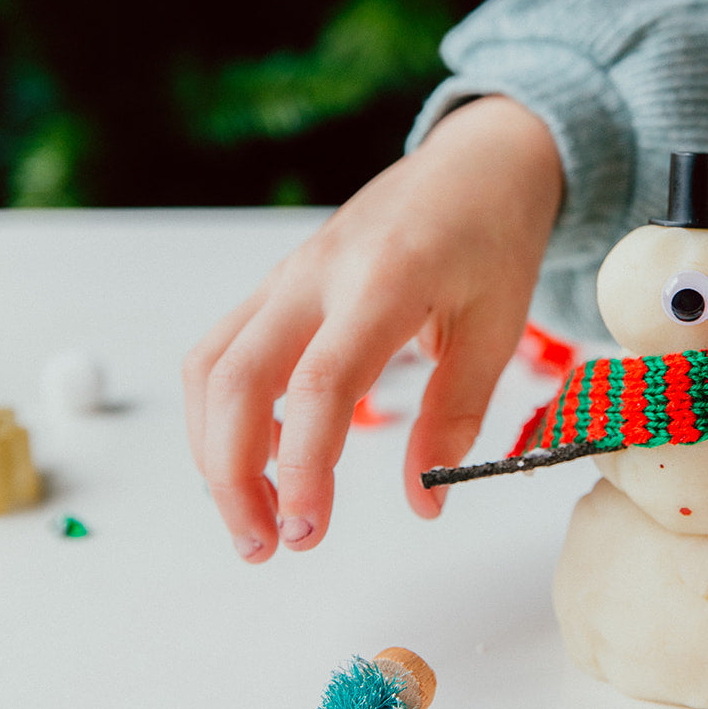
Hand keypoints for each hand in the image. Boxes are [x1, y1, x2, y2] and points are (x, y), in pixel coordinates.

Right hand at [183, 96, 562, 560]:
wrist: (477, 161)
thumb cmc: (493, 239)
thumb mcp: (497, 328)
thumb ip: (456, 416)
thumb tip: (424, 503)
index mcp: (382, 281)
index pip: (318, 385)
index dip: (302, 467)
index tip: (308, 531)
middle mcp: (317, 274)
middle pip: (233, 378)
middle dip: (231, 476)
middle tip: (268, 547)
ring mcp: (288, 275)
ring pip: (210, 365)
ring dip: (214, 450)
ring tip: (256, 517)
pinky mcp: (278, 284)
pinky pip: (224, 350)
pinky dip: (225, 413)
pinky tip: (266, 455)